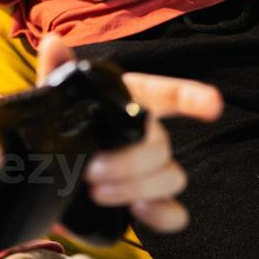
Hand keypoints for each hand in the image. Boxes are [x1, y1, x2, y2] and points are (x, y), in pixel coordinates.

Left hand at [37, 36, 221, 233]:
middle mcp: (146, 137)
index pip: (169, 95)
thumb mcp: (52, 102)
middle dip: (131, 161)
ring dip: (138, 185)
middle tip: (91, 170)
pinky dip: (162, 215)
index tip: (212, 105)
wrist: (46, 178)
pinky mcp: (146, 206)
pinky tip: (138, 211)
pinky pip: (174, 214)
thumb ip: (55, 73)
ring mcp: (149, 173)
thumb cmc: (58, 132)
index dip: (192, 97)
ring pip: (171, 177)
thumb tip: (54, 43)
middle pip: (162, 145)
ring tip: (97, 192)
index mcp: (131, 104)